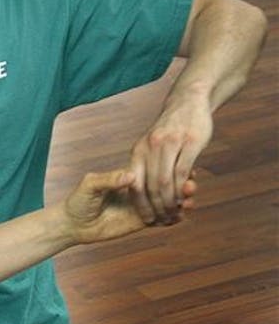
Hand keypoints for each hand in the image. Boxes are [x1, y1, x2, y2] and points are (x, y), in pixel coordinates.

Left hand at [63, 169, 195, 243]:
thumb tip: (130, 176)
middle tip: (192, 184)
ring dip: (181, 200)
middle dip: (180, 185)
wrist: (73, 224)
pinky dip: (174, 217)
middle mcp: (137, 190)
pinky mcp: (140, 221)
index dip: (169, 168)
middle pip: (165, 185)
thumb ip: (108, 180)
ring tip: (190, 199)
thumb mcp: (90, 186)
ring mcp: (141, 206)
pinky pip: (162, 219)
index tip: (183, 165)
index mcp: (127, 177)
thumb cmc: (78, 201)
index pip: (153, 170)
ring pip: (167, 202)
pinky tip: (183, 214)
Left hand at [129, 97, 212, 224]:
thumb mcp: (151, 146)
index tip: (147, 220)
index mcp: (138, 151)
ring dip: (170, 202)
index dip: (140, 204)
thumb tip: (140, 191)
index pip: (133, 184)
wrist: (188, 102)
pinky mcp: (189, 142)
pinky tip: (186, 198)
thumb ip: (148, 166)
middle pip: (150, 186)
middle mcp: (150, 148)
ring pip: (165, 182)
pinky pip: (182, 172)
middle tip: (163, 221)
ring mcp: (169, 145)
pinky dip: (183, 189)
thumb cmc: (170, 129)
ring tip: (175, 213)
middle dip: (156, 208)